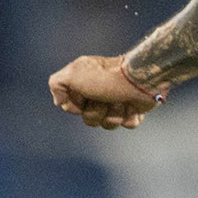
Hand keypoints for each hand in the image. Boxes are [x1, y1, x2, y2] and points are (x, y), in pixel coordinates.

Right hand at [48, 54, 165, 130]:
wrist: (141, 78)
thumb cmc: (107, 77)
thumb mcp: (73, 74)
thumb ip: (56, 84)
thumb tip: (60, 103)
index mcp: (85, 83)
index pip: (71, 108)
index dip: (76, 107)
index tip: (84, 97)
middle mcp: (100, 93)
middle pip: (89, 119)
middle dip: (97, 112)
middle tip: (106, 98)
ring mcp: (118, 101)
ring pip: (108, 124)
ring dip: (114, 114)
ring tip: (122, 100)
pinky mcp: (134, 108)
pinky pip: (128, 124)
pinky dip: (130, 117)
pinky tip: (133, 106)